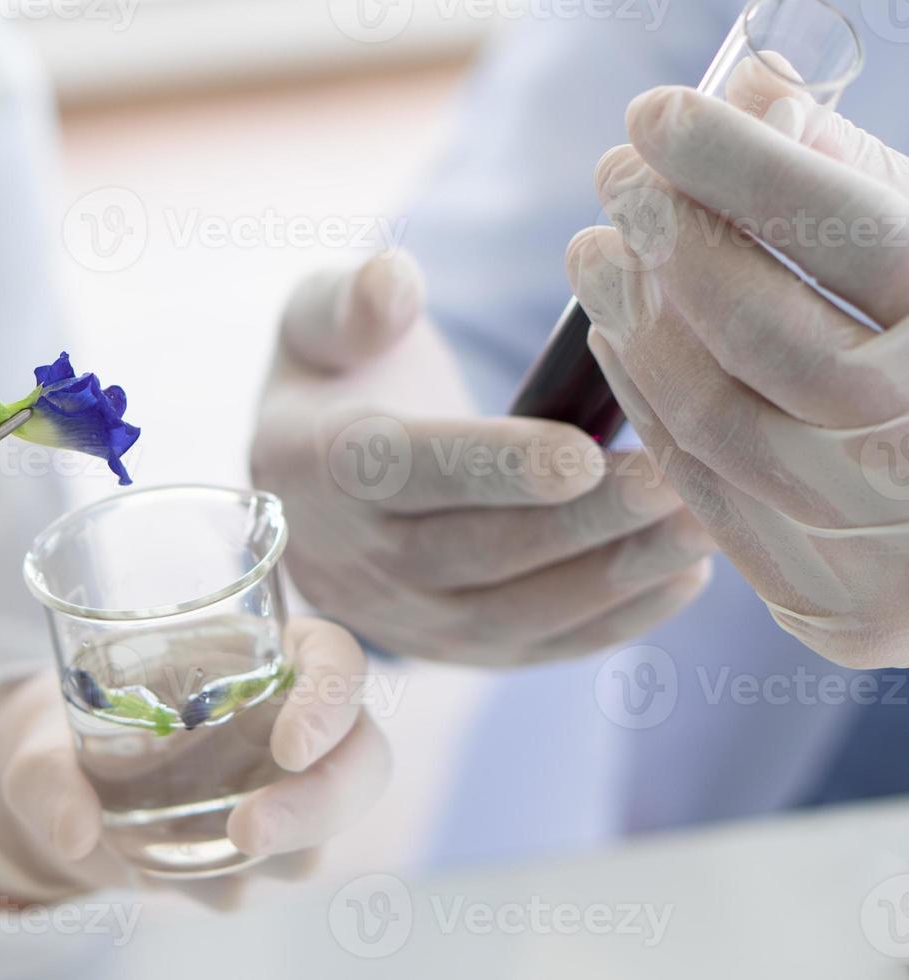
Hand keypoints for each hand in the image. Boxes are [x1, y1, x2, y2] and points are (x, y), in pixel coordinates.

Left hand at [0, 618, 390, 901]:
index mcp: (260, 653)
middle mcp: (289, 719)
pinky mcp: (262, 853)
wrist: (60, 789)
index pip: (336, 661)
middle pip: (361, 759)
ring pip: (325, 832)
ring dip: (268, 855)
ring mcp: (284, 792)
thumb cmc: (63, 731)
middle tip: (246, 833)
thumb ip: (47, 780)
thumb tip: (76, 832)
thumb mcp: (38, 742)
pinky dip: (222, 884)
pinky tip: (165, 867)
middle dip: (318, 803)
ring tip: (171, 852)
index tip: (289, 748)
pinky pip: (268, 881)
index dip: (331, 699)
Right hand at [249, 254, 714, 666]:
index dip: (491, 466)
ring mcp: (399, 616)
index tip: (585, 451)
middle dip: (580, 523)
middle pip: (471, 551)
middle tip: (678, 479)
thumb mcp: (322, 317)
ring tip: (703, 523)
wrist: (320, 481)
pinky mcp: (451, 649)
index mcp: (310, 462)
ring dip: (613, 575)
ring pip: (511, 613)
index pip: (397, 471)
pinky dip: (614, 622)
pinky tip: (684, 575)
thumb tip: (394, 284)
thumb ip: (352, 298)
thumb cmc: (342, 376)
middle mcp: (345, 555)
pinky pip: (534, 648)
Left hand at [568, 81, 908, 668]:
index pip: (848, 235)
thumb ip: (855, 175)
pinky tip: (617, 341)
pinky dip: (650, 413)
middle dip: (672, 247)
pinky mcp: (842, 611)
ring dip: (636, 328)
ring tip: (594, 253)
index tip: (654, 115)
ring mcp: (894, 542)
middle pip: (766, 335)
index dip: (740, 168)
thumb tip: (752, 87)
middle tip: (613, 179)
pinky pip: (711, 499)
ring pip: (718, 425)